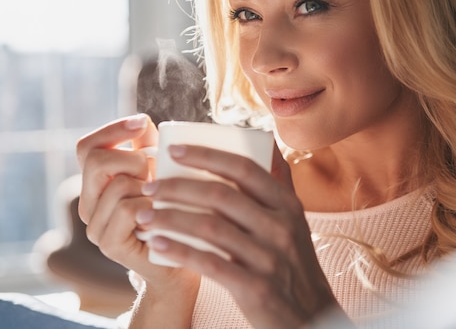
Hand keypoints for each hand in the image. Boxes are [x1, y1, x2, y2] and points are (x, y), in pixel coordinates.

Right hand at [75, 114, 198, 289]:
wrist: (182, 261)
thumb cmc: (175, 212)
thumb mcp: (161, 174)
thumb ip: (148, 147)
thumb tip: (141, 122)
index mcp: (96, 184)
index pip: (87, 147)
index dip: (113, 130)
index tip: (142, 123)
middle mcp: (88, 203)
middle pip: (96, 160)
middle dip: (136, 158)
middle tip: (159, 172)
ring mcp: (94, 226)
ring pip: (118, 184)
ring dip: (151, 184)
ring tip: (167, 197)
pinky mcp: (109, 244)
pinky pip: (129, 209)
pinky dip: (153, 205)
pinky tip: (165, 212)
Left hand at [137, 143, 345, 327]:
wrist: (312, 315)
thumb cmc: (294, 263)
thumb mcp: (295, 220)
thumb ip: (279, 185)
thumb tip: (264, 143)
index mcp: (287, 204)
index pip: (244, 168)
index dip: (207, 156)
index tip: (174, 150)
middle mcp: (280, 226)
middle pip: (221, 195)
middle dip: (178, 187)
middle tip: (149, 187)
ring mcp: (268, 258)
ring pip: (210, 227)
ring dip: (170, 218)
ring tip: (144, 215)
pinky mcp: (255, 288)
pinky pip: (208, 263)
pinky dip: (178, 251)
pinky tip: (157, 244)